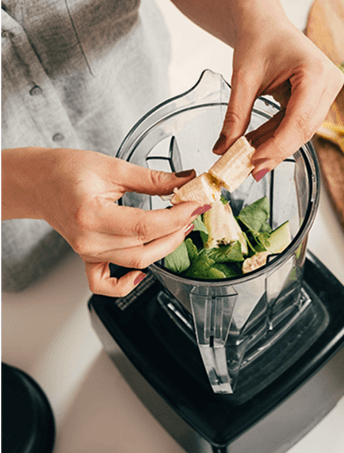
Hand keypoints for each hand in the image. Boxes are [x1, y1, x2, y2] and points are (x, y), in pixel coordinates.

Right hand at [2, 148, 202, 295]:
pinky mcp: (88, 257)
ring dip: (163, 248)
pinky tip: (141, 274)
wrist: (39, 182)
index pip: (146, 225)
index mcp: (92, 215)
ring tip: (179, 227)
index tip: (195, 205)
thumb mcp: (113, 167)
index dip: (177, 217)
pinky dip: (125, 285)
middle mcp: (89, 240)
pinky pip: (105, 284)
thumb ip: (152, 179)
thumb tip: (185, 181)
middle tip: (192, 212)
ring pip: (135, 262)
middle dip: (176, 232)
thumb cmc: (67, 171)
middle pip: (144, 248)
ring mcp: (87, 252)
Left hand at [212, 17, 343, 177]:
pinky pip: (298, 124)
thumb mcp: (242, 79)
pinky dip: (277, 135)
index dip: (277, 146)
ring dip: (275, 145)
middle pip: (303, 130)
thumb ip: (235, 117)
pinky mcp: (319, 97)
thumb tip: (222, 150)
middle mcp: (329, 81)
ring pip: (302, 131)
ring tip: (248, 158)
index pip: (299, 120)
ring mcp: (327, 90)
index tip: (254, 163)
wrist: (263, 21)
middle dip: (275, 151)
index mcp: (315, 71)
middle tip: (250, 170)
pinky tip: (257, 145)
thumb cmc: (257, 39)